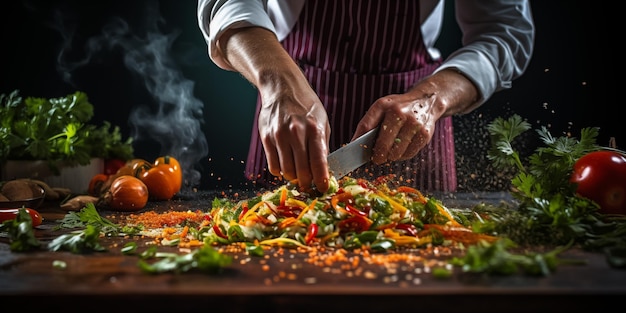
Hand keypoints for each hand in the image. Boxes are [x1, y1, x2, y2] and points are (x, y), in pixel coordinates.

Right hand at [257, 83, 330, 192]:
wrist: (282, 89)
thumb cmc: (305, 106)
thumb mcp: (322, 122)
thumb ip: (322, 146)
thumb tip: (322, 170)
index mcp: (314, 129)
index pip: (318, 161)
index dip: (321, 179)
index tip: (323, 189)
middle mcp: (296, 133)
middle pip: (301, 171)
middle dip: (306, 183)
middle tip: (309, 185)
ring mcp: (279, 136)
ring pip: (286, 171)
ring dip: (293, 178)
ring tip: (298, 175)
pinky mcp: (266, 138)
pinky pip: (273, 165)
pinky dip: (280, 171)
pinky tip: (285, 166)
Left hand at [353, 69, 478, 163]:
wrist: (427, 100)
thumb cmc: (398, 107)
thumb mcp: (381, 108)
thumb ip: (368, 123)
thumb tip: (353, 144)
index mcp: (384, 105)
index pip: (366, 127)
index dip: (359, 143)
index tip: (357, 155)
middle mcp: (399, 112)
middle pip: (383, 145)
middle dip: (378, 156)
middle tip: (377, 159)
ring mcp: (413, 124)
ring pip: (396, 153)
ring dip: (392, 156)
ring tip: (392, 151)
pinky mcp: (425, 134)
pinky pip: (409, 154)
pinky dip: (404, 155)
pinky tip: (403, 148)